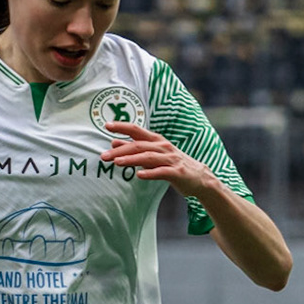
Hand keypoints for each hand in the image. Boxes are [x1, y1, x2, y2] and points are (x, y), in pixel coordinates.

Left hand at [100, 122, 218, 199]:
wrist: (199, 178)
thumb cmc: (172, 165)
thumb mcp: (153, 154)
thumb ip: (134, 149)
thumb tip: (113, 143)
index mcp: (156, 141)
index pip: (136, 130)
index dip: (122, 127)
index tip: (107, 125)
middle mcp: (163, 147)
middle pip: (138, 145)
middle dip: (120, 150)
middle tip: (104, 156)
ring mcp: (171, 159)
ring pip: (148, 157)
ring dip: (131, 159)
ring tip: (117, 163)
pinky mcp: (177, 172)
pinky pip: (162, 172)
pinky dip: (150, 173)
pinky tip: (139, 175)